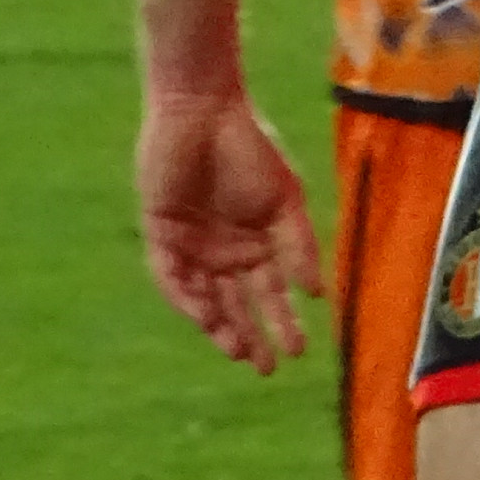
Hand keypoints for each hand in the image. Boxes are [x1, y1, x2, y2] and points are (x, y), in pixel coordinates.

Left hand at [137, 89, 323, 371]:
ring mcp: (191, 245)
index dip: (283, 322)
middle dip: (253, 336)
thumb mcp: (285, 201)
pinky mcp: (161, 235)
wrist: (203, 112)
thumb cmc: (250, 149)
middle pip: (238, 304)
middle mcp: (224, 251)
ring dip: (220, 326)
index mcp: (257, 242)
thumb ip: (299, 245)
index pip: (270, 293)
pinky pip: (172, 277)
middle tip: (267, 367)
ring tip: (239, 351)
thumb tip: (318, 293)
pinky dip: (188, 298)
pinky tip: (207, 316)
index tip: (299, 351)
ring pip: (205, 298)